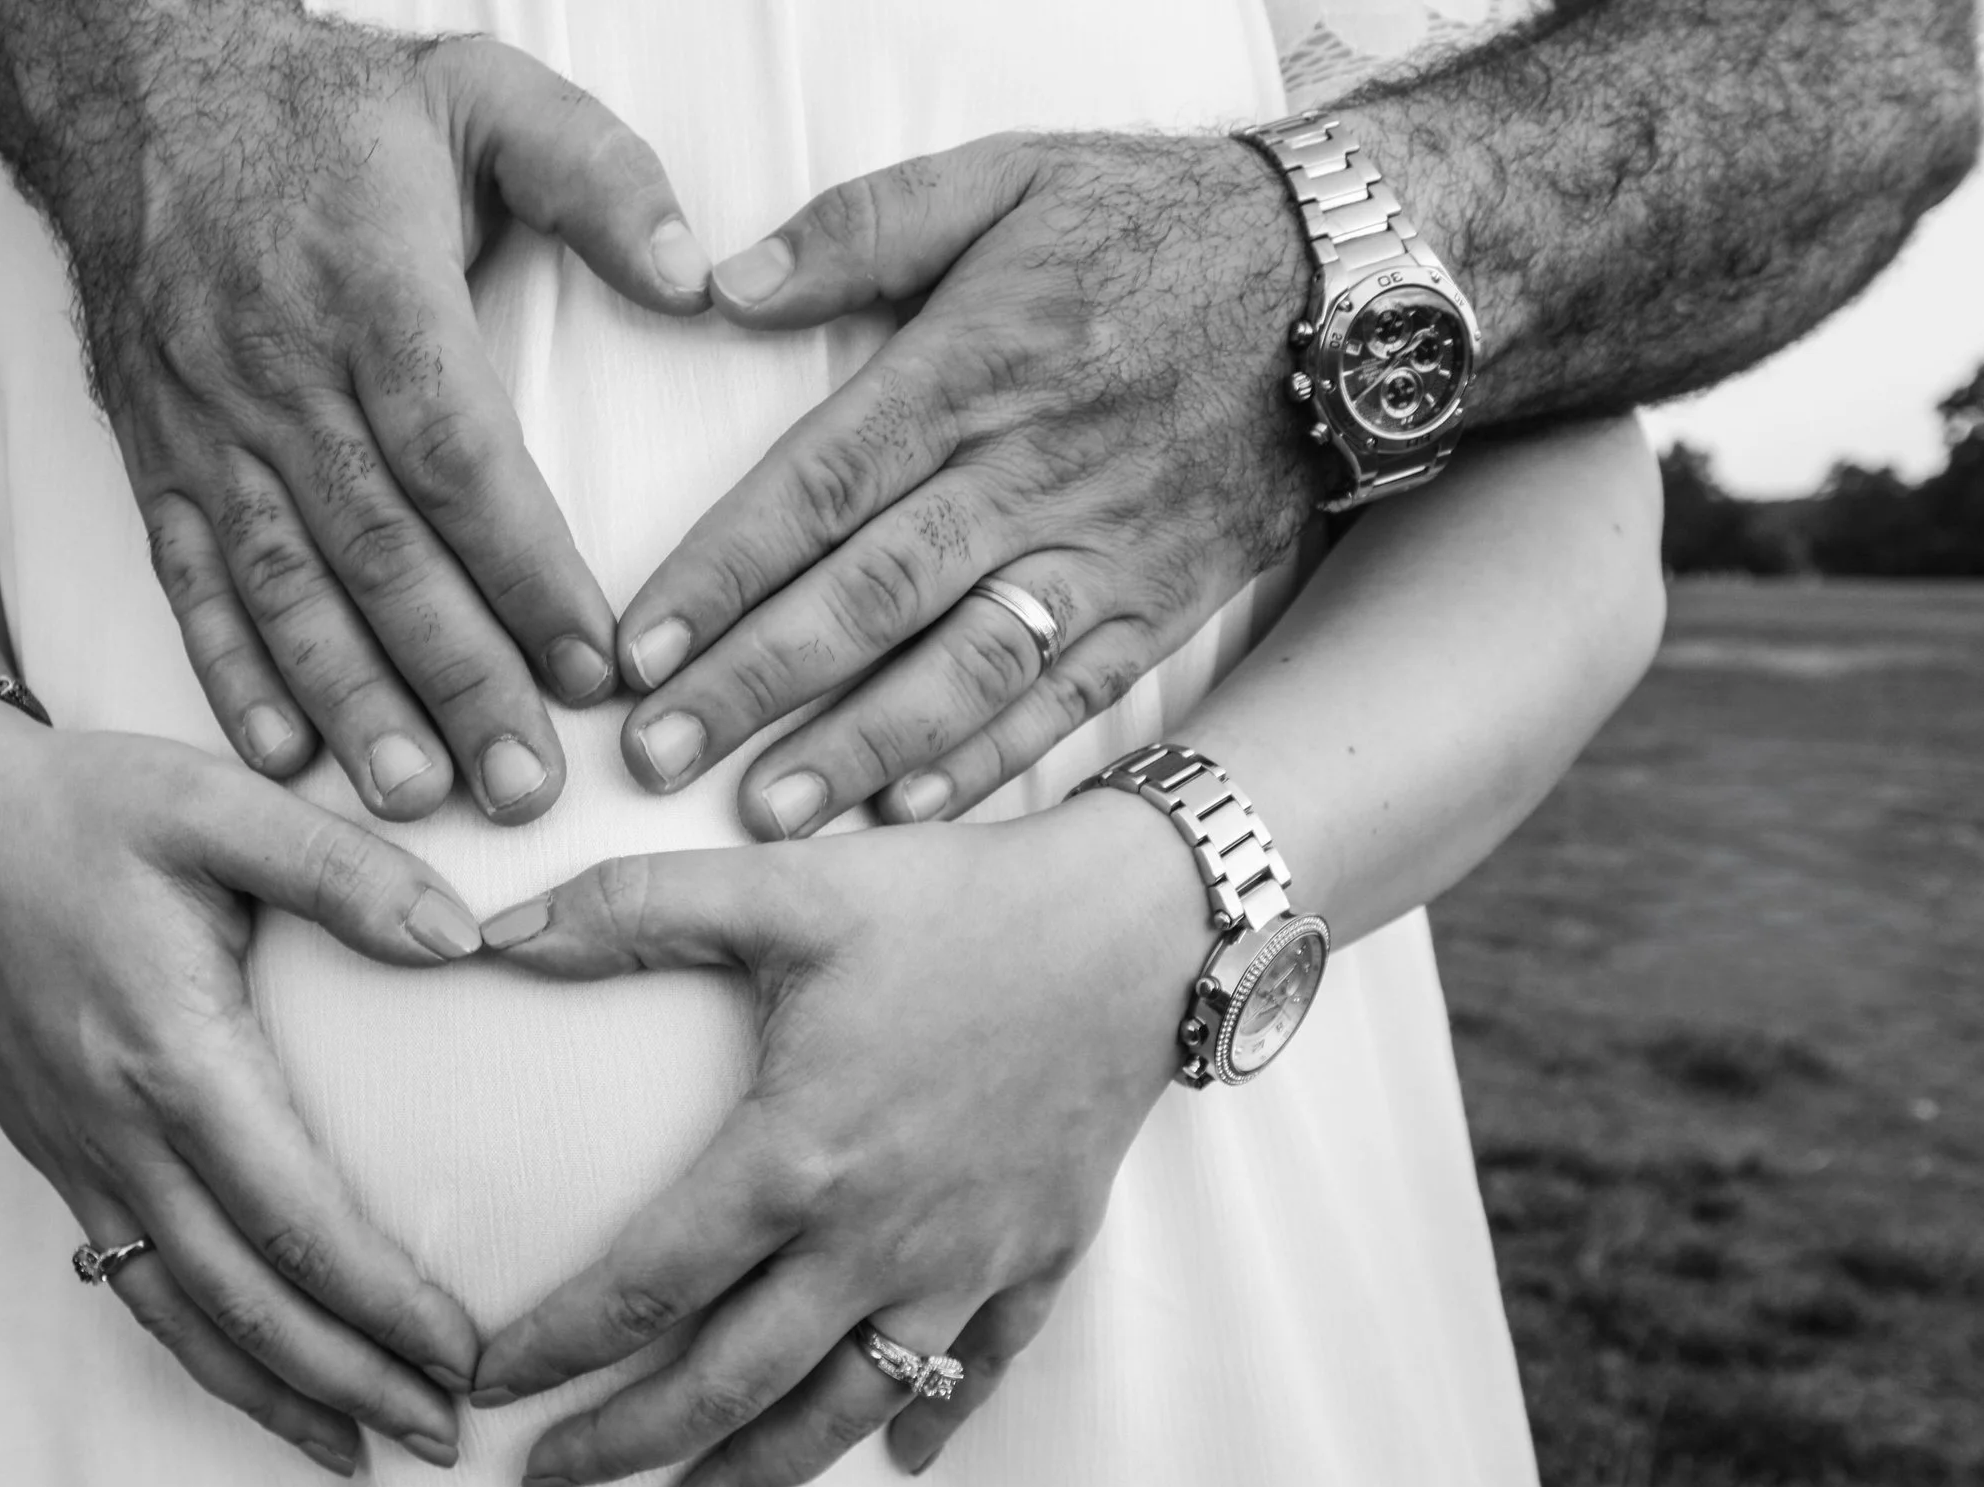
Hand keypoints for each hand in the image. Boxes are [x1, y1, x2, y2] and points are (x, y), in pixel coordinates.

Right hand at [0, 698, 488, 1473]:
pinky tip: (258, 1383)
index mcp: (174, 1054)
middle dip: (347, 1379)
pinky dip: (199, 1351)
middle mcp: (119, 1129)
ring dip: (274, 1392)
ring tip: (366, 1448)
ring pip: (178, 1313)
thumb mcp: (217, 803)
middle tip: (445, 1435)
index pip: (294, 1215)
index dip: (381, 1301)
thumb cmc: (89, 806)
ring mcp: (79, 1155)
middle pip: (241, 1297)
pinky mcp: (59, 1156)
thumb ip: (342, 868)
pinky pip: (129, 1284)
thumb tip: (462, 937)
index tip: (465, 1352)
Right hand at [41, 12, 711, 819]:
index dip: (527, 571)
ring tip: (417, 797)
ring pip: (285, 586)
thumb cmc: (332, 108)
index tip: (600, 666)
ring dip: (351, 701)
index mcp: (373, 291)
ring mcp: (207, 423)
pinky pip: (192, 577)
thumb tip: (698, 276)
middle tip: (527, 786)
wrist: (135, 82)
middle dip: (457, 678)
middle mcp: (280, 372)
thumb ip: (597, 175)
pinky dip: (232, 672)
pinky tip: (284, 756)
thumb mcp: (481, 95)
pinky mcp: (158, 453)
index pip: (459, 456)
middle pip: (380, 550)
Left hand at [467, 791, 1206, 1486]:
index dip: (557, 1343)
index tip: (490, 1382)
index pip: (645, 1285)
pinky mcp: (1037, 1254)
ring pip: (844, 1407)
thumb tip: (496, 931)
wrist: (1138, 921)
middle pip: (727, 1381)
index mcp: (795, 1156)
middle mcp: (872, 1236)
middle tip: (542, 1478)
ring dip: (755, 1474)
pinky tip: (899, 1456)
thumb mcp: (786, 886)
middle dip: (623, 1442)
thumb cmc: (956, 900)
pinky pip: (979, 1369)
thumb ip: (634, 907)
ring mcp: (962, 1260)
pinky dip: (931, 1419)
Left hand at [611, 133, 1321, 839]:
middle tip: (657, 755)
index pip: (821, 484)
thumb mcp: (1006, 178)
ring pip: (968, 665)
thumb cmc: (1152, 224)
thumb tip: (720, 287)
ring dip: (862, 745)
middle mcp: (1036, 471)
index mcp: (977, 366)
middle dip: (757, 680)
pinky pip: (1071, 697)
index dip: (724, 571)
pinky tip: (910, 812)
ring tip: (767, 812)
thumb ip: (859, 228)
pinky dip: (993, 760)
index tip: (637, 647)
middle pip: (874, 593)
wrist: (1346, 284)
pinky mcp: (1164, 599)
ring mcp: (1107, 548)